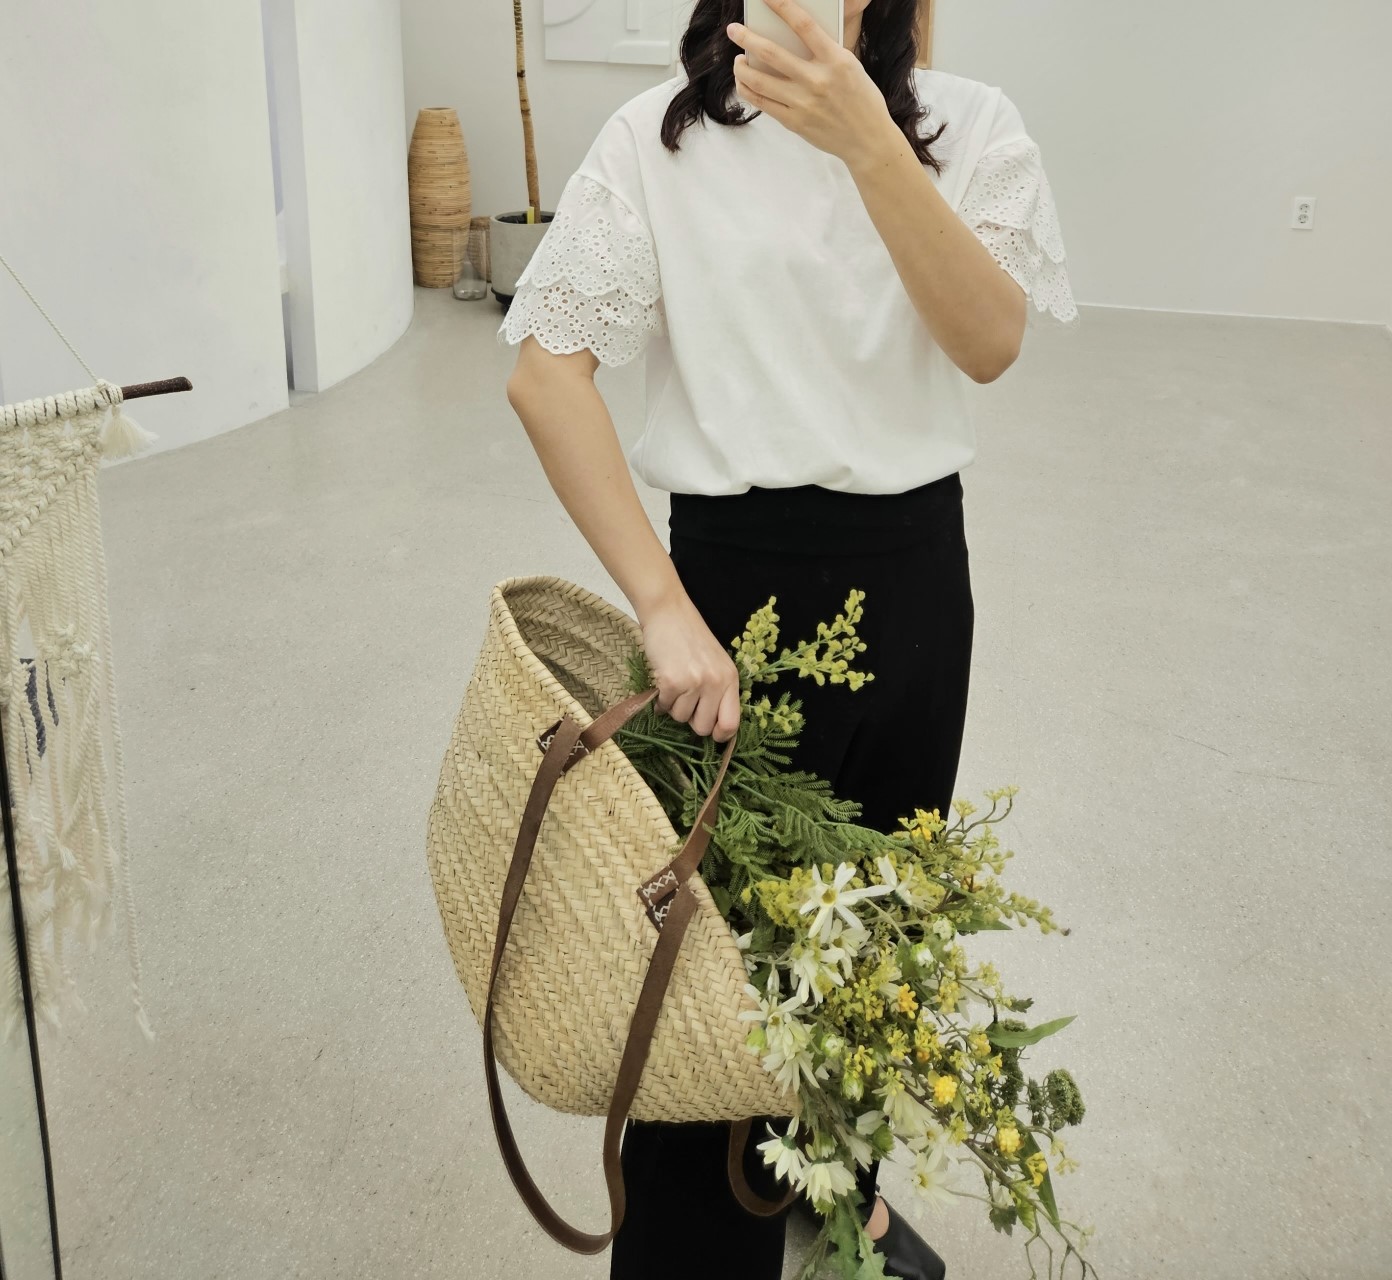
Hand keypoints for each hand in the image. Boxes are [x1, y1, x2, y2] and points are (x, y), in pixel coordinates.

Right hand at [638, 594, 742, 742]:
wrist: (668, 612)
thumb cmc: (691, 637)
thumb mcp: (716, 663)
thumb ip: (719, 691)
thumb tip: (712, 728)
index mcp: (731, 679)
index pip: (731, 723)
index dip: (719, 734)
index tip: (711, 733)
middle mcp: (716, 682)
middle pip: (702, 727)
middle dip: (690, 718)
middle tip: (686, 699)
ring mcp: (694, 682)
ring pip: (680, 718)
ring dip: (674, 706)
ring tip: (675, 683)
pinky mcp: (671, 681)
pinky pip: (664, 706)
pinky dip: (660, 699)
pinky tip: (663, 680)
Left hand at [726, 0, 893, 162]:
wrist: (868, 140)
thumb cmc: (861, 99)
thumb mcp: (851, 66)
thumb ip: (825, 51)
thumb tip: (793, 36)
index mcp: (835, 59)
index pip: (803, 24)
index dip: (780, 5)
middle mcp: (817, 80)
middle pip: (771, 52)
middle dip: (746, 38)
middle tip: (733, 30)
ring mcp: (803, 102)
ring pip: (759, 80)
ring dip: (741, 68)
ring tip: (738, 61)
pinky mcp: (794, 122)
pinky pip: (762, 103)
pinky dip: (748, 90)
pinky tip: (744, 82)